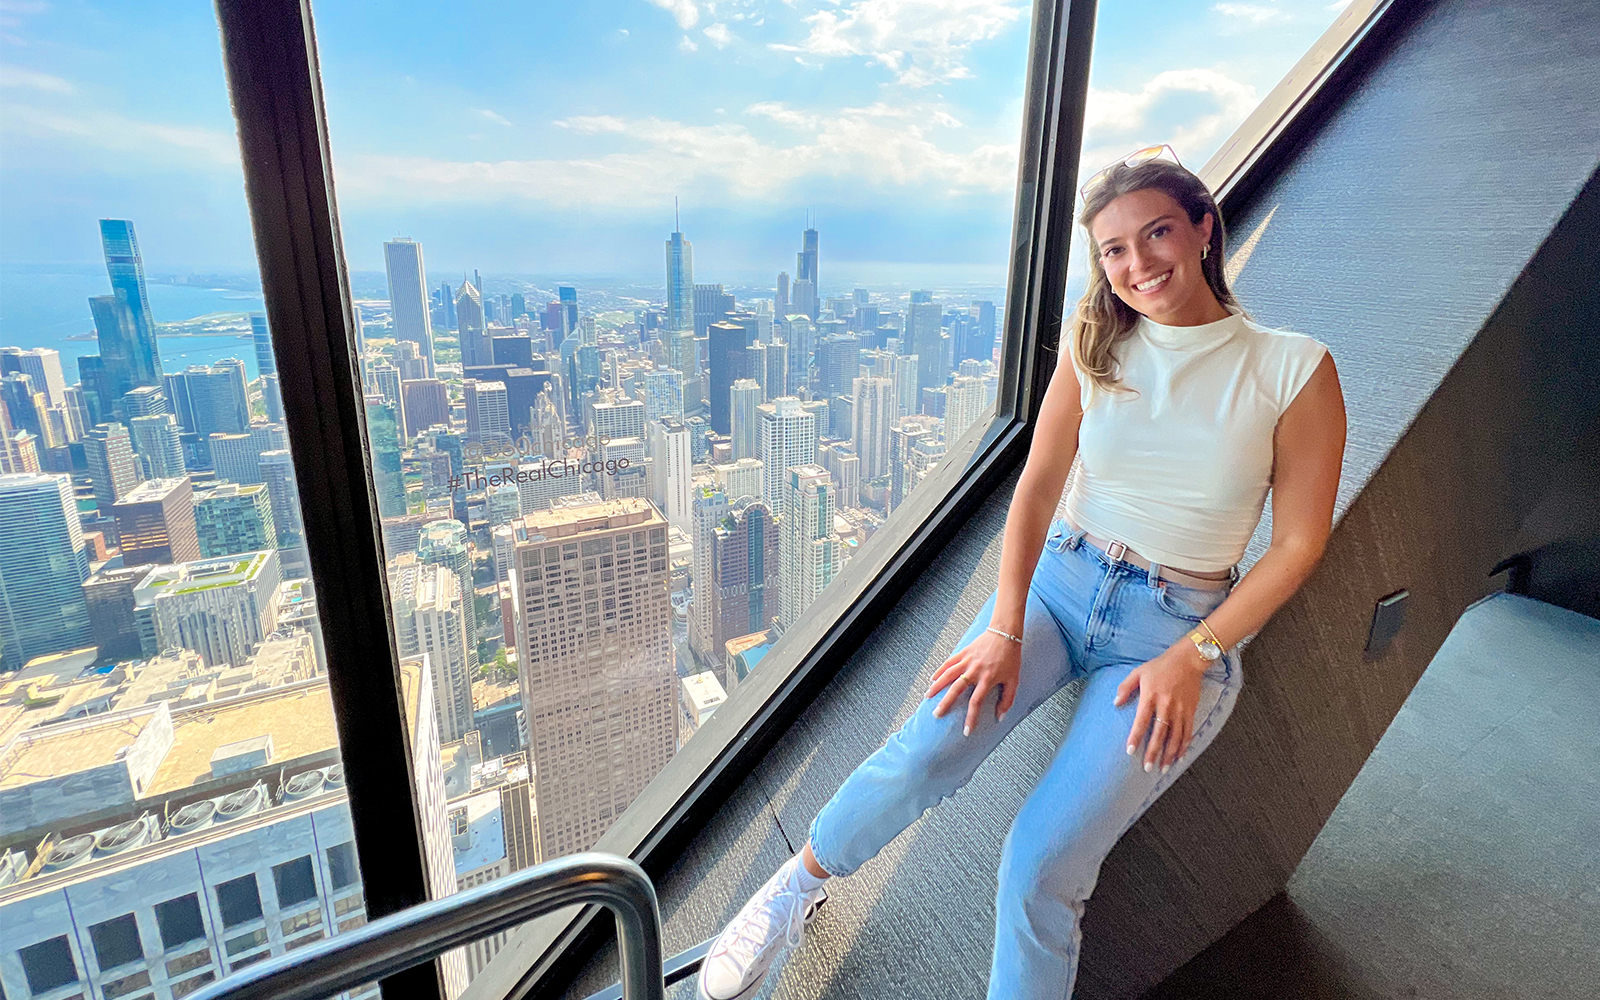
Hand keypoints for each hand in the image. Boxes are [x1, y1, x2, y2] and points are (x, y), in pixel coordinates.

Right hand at [925, 630, 1022, 736]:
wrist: (1005, 633)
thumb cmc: (1011, 658)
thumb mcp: (1014, 680)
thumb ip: (1007, 700)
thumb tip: (1000, 717)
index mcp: (988, 679)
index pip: (976, 702)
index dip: (971, 718)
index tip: (966, 731)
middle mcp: (975, 671)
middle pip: (957, 689)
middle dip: (945, 703)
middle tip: (936, 714)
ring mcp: (967, 661)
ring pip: (948, 675)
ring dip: (937, 686)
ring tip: (927, 697)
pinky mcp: (963, 652)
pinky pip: (948, 662)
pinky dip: (939, 671)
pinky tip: (932, 679)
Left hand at [1113, 643, 1205, 773]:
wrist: (1188, 660)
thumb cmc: (1161, 666)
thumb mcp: (1139, 672)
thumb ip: (1125, 687)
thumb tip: (1115, 703)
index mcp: (1151, 696)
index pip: (1142, 721)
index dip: (1136, 737)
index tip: (1131, 751)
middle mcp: (1166, 705)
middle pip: (1159, 734)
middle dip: (1153, 753)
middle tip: (1147, 768)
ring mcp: (1180, 710)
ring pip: (1175, 737)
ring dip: (1169, 754)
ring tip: (1163, 768)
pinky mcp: (1191, 711)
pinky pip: (1188, 732)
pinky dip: (1184, 746)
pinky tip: (1179, 757)